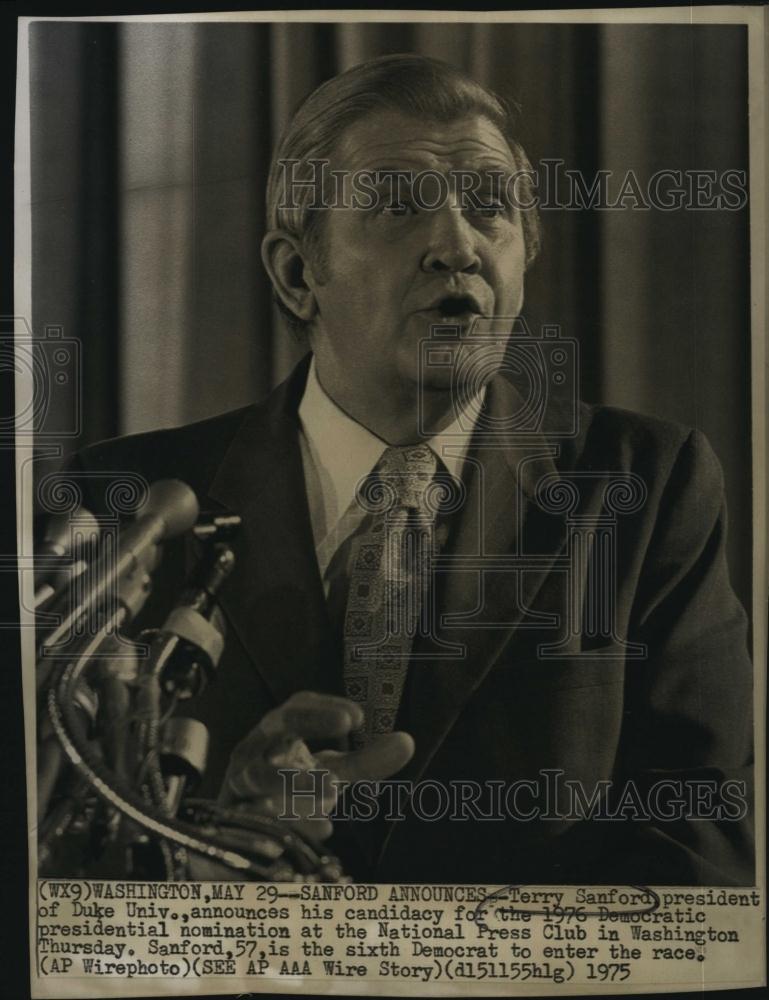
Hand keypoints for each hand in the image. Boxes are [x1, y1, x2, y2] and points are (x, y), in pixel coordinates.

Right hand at [221, 691, 414, 841]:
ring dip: (293, 781)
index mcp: (276, 731)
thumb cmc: (292, 786)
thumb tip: (408, 741)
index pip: (296, 707)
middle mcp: (254, 750)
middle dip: (308, 726)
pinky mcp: (233, 818)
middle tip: (346, 727)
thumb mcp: (330, 772)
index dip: (323, 708)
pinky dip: (285, 822)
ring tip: (332, 791)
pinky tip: (321, 828)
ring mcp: (239, 784)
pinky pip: (254, 817)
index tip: (357, 717)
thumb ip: (366, 760)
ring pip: (259, 776)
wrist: (242, 827)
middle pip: (274, 728)